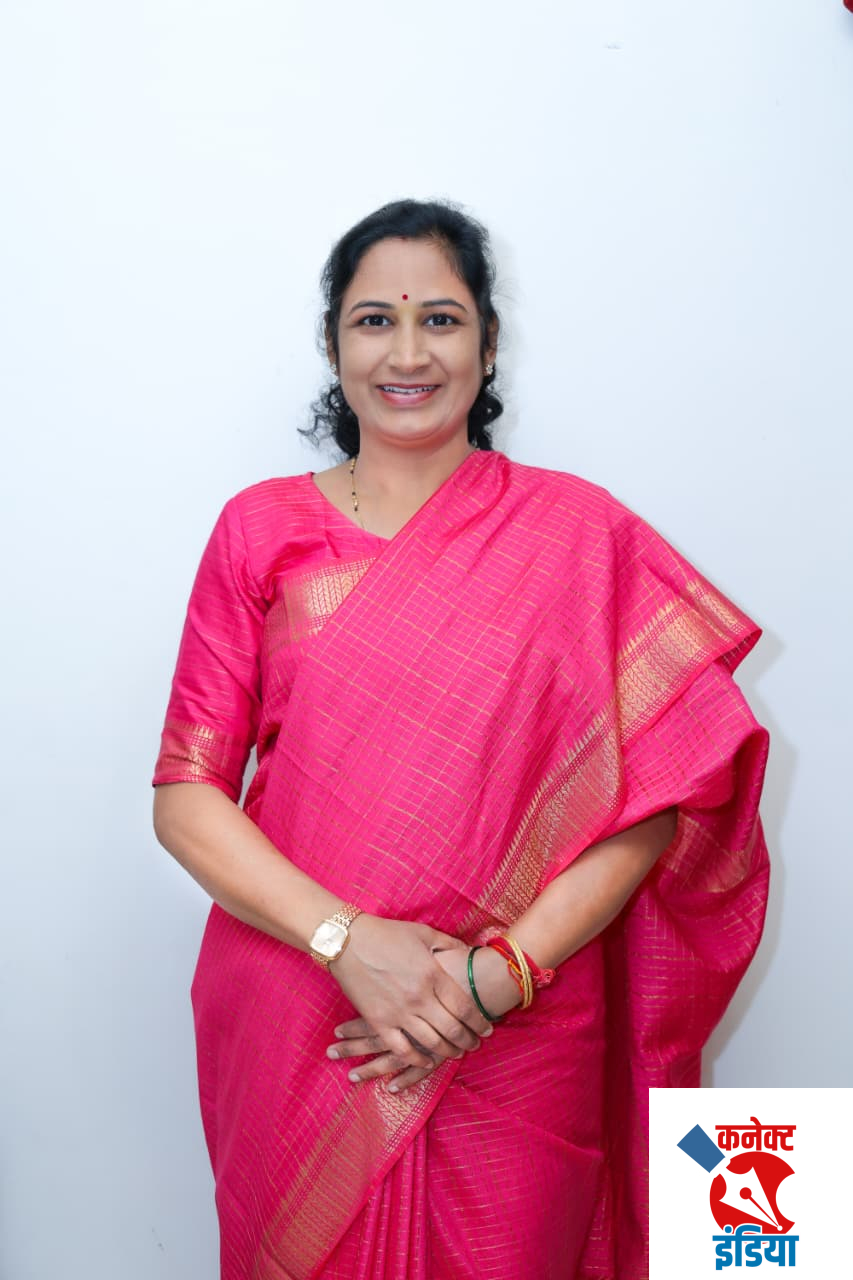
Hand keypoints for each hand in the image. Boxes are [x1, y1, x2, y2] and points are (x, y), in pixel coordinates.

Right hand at [326, 919, 494, 1089]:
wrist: (347, 941)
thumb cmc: (386, 933)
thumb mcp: (422, 933)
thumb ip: (449, 944)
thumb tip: (468, 951)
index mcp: (432, 974)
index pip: (464, 1007)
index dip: (479, 1022)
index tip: (487, 1029)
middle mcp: (419, 997)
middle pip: (452, 1029)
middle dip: (468, 1041)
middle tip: (475, 1044)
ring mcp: (398, 1012)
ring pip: (431, 1042)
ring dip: (448, 1051)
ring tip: (456, 1053)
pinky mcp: (379, 1021)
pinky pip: (401, 1048)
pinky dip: (416, 1059)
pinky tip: (426, 1060)